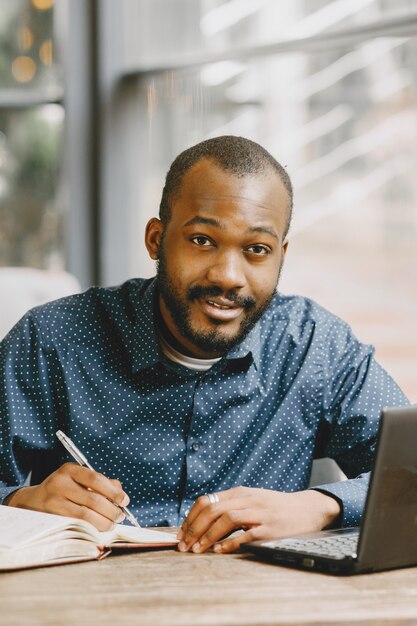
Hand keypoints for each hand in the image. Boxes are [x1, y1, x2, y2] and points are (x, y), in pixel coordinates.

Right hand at [5, 462, 129, 530]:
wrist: (32, 501)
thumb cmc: (63, 489)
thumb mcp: (78, 479)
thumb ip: (100, 483)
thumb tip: (120, 492)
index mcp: (69, 469)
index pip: (96, 479)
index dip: (113, 491)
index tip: (125, 500)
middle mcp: (60, 483)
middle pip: (93, 499)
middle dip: (111, 510)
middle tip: (121, 516)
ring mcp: (54, 502)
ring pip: (86, 515)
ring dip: (104, 522)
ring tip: (112, 524)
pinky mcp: (51, 518)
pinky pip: (77, 524)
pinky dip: (92, 528)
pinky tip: (99, 529)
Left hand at [177, 486, 340, 553]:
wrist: (307, 509)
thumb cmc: (275, 507)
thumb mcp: (251, 500)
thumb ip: (230, 506)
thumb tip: (201, 520)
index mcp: (239, 493)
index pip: (206, 501)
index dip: (190, 518)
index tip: (181, 534)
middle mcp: (247, 499)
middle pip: (212, 509)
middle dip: (194, 529)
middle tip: (184, 546)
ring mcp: (259, 513)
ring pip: (226, 519)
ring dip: (208, 535)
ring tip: (198, 550)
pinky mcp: (270, 528)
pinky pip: (247, 534)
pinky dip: (230, 543)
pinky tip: (220, 550)